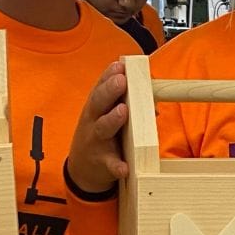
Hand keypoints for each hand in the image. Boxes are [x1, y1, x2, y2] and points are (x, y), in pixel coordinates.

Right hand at [66, 61, 128, 193]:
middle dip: (109, 91)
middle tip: (121, 81)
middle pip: (99, 103)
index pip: (100, 87)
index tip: (119, 65)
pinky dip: (117, 166)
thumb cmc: (99, 135)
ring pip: (103, 129)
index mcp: (96, 108)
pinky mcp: (102, 163)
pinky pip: (110, 165)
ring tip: (123, 111)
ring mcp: (96, 142)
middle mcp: (93, 122)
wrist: (82, 169)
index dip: (109, 75)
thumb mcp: (106, 116)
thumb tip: (153, 99)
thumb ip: (125, 103)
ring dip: (112, 119)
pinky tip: (124, 167)